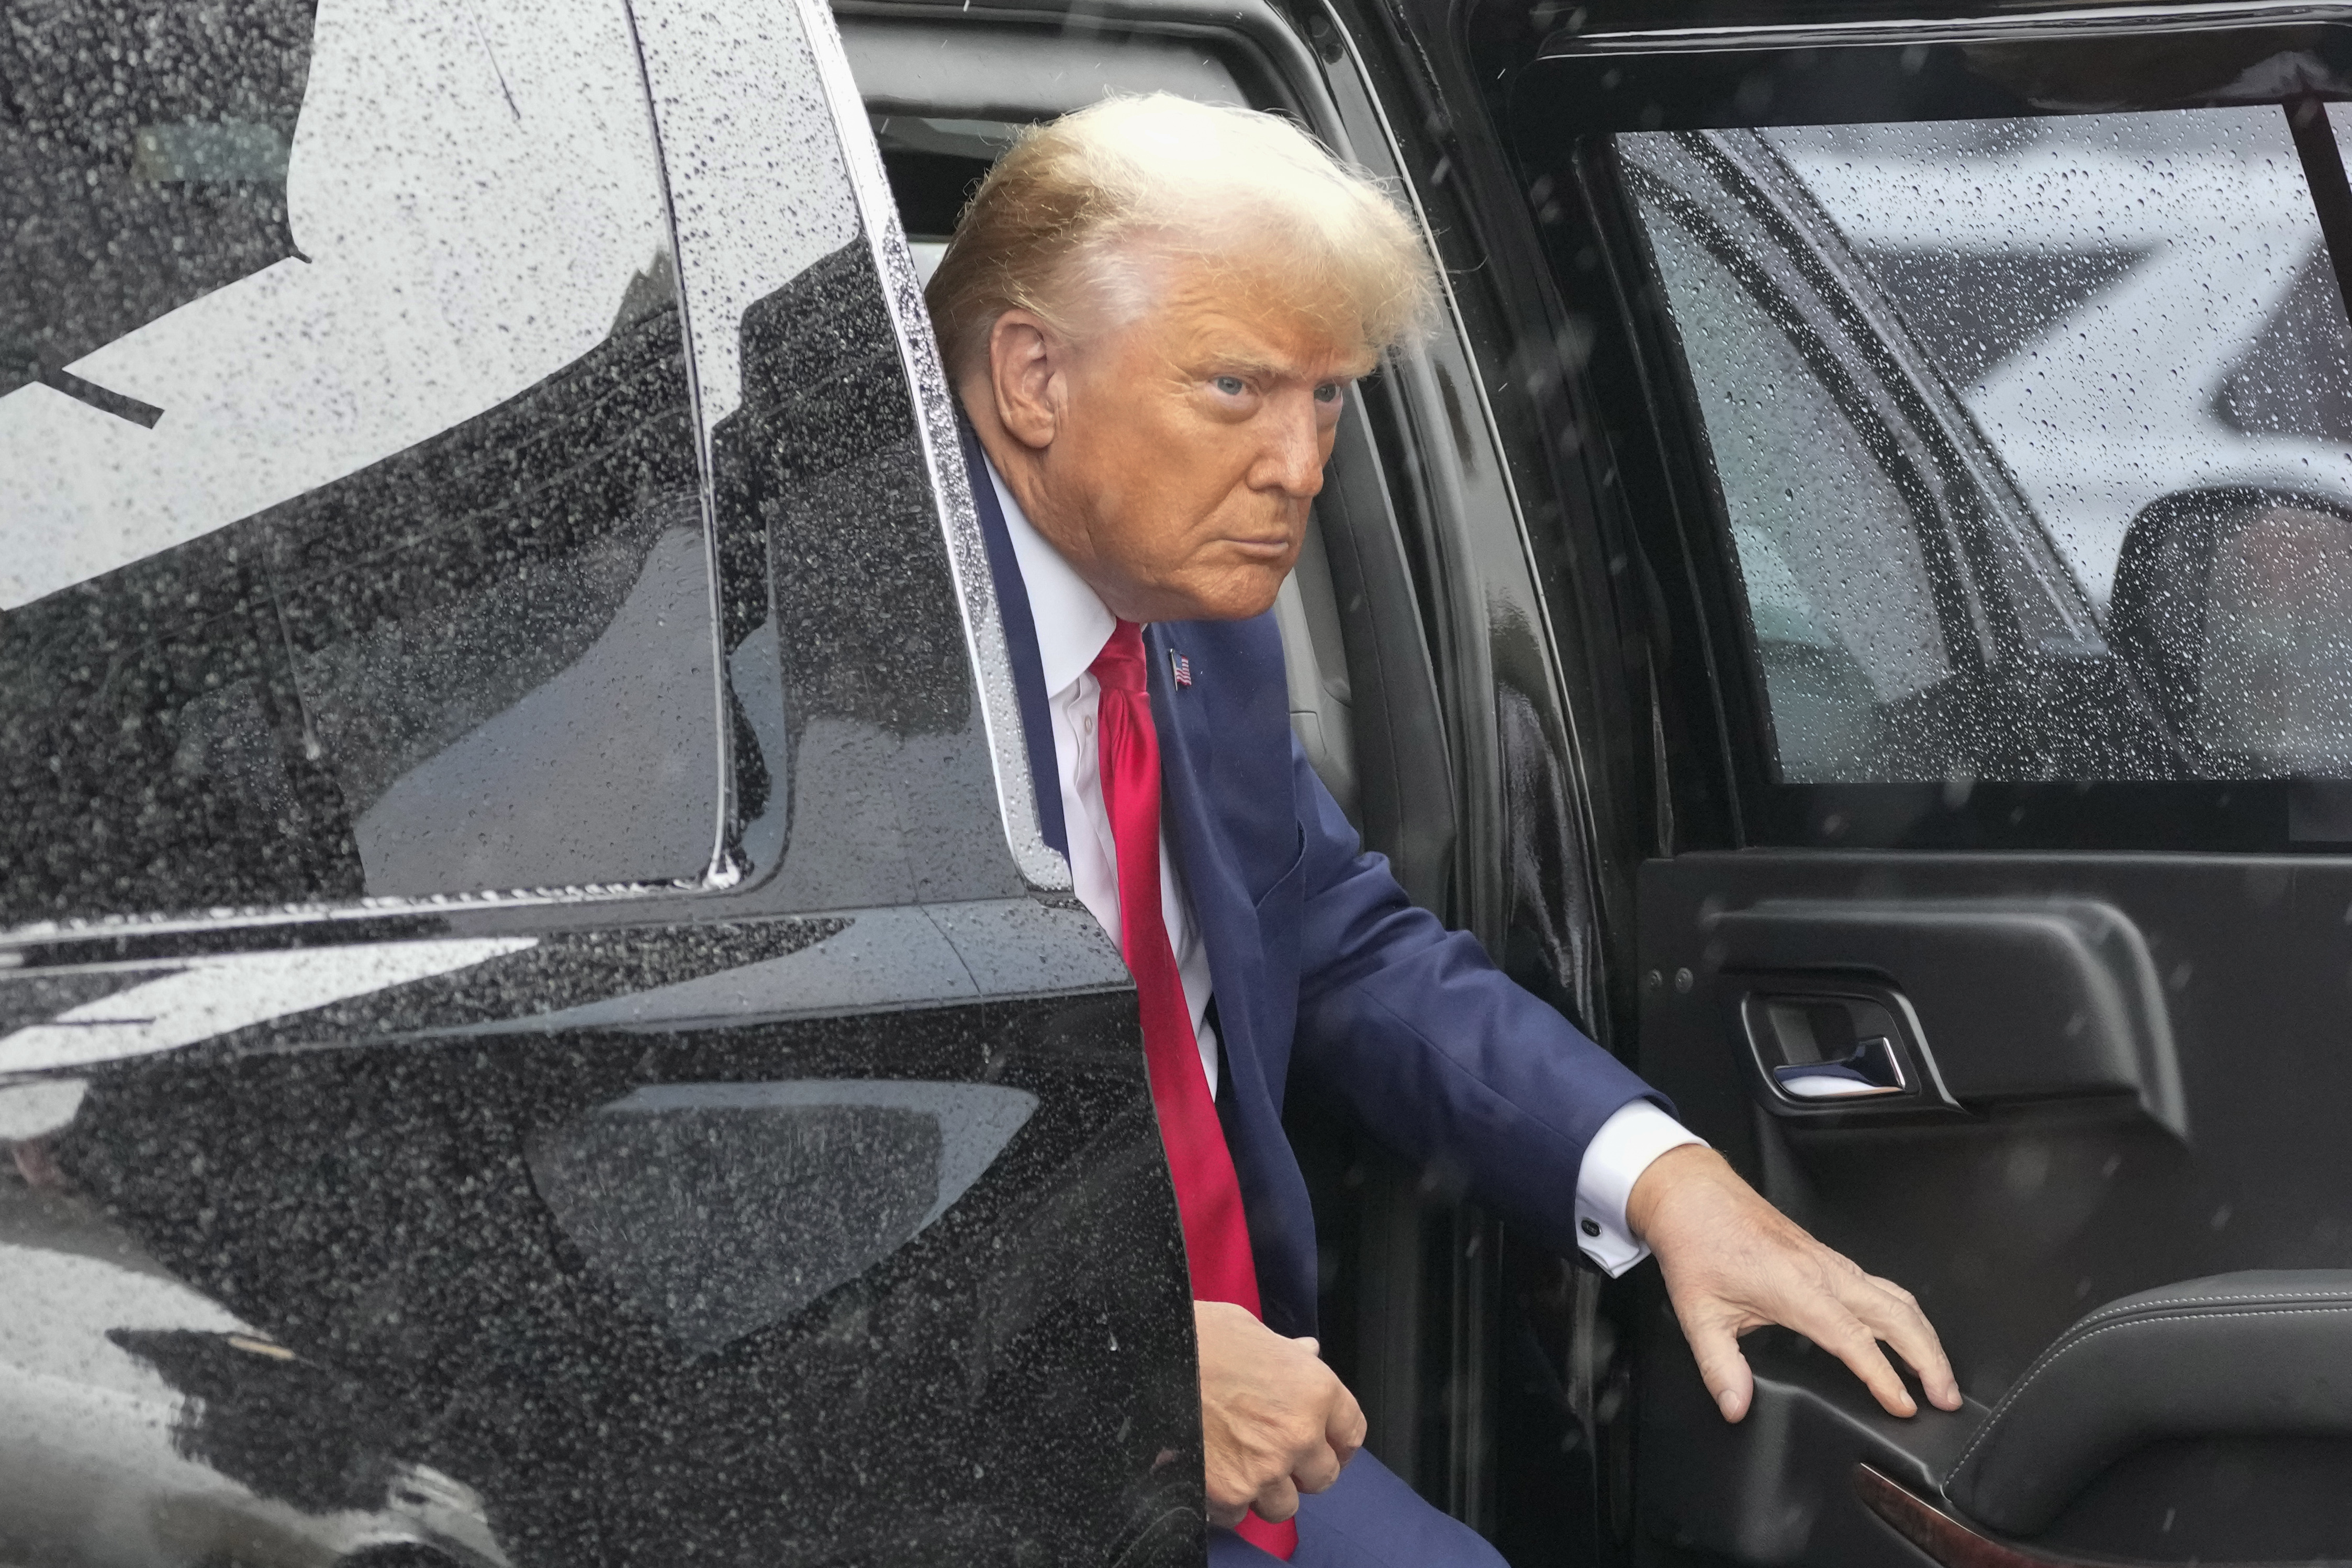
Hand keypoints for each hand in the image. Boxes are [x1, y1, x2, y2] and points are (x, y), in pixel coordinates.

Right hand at [1195, 1299, 1365, 1524]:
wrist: (1145, 1360)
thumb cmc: (1198, 1336)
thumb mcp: (1249, 1329)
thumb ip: (1286, 1352)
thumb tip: (1307, 1353)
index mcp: (1314, 1389)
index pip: (1351, 1431)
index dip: (1338, 1440)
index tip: (1327, 1444)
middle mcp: (1299, 1435)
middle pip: (1323, 1476)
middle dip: (1302, 1469)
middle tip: (1275, 1454)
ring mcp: (1265, 1470)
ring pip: (1284, 1505)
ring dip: (1266, 1491)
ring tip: (1239, 1467)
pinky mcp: (1229, 1494)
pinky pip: (1240, 1516)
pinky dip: (1227, 1503)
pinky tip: (1210, 1476)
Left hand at [1627, 1145, 1962, 1423]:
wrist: (1693, 1195)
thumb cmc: (1696, 1245)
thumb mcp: (1698, 1313)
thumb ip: (1719, 1367)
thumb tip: (1736, 1406)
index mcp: (1797, 1288)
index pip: (1854, 1340)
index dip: (1883, 1376)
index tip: (1903, 1407)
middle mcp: (1825, 1272)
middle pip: (1898, 1316)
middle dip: (1930, 1359)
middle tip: (1946, 1399)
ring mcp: (1831, 1262)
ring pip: (1897, 1298)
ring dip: (1925, 1336)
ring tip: (1940, 1376)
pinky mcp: (1829, 1257)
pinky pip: (1882, 1286)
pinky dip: (1906, 1315)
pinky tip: (1908, 1335)